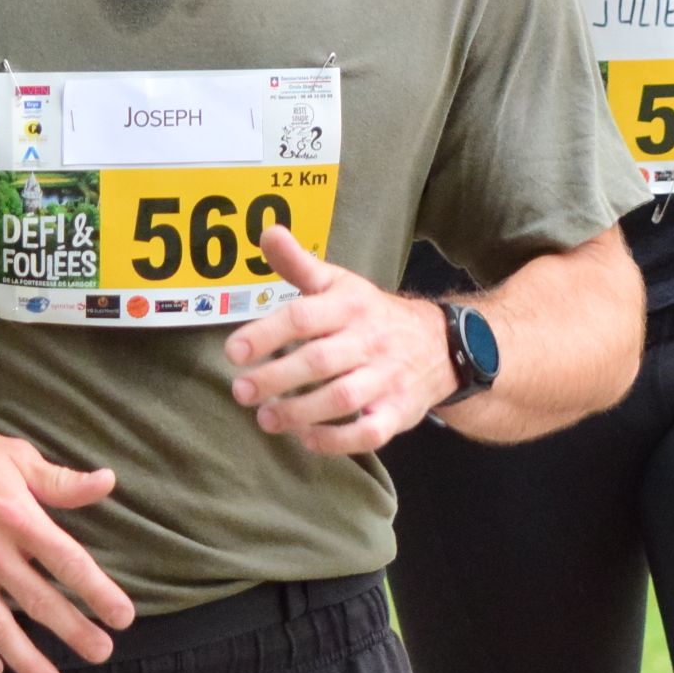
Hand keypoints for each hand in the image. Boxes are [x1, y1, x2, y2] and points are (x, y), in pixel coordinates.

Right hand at [0, 406, 134, 672]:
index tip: (122, 616)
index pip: (67, 561)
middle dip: (73, 631)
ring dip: (24, 658)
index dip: (97, 591)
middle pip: (37, 600)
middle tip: (101, 653)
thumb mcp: (15, 456)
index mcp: (16, 515)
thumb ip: (60, 480)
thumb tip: (107, 482)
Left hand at [221, 227, 453, 455]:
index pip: (303, 317)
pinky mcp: (397, 412)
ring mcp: (386, 378)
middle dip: (276, 378)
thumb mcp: (339, 284)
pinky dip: (338, 440)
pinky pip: (370, 431)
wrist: (439, 345)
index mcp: (349, 305)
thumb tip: (267, 231)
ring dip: (300, 412)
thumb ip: (299, 264)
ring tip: (265, 418)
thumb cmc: (371, 314)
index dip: (266, 333)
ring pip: (342, 397)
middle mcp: (369, 340)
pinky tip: (307, 439)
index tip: (233, 352)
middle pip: (319, 360)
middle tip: (240, 391)